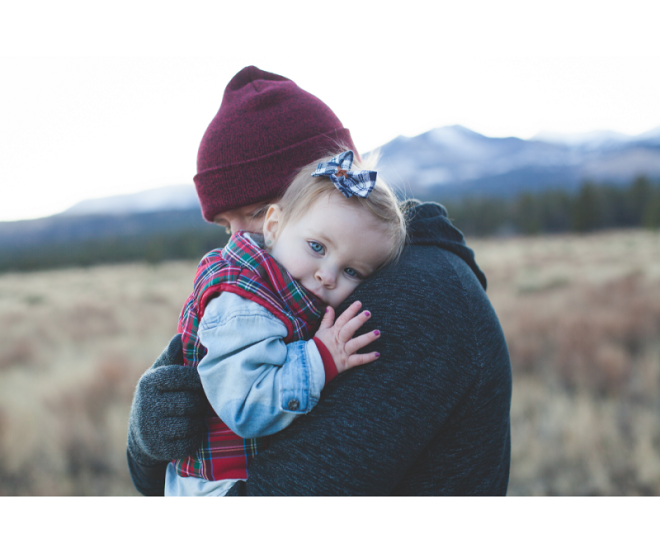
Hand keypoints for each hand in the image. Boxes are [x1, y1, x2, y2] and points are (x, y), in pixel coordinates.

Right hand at [127, 334, 206, 464]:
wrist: (141, 434)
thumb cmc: (159, 395)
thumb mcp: (160, 373)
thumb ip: (173, 355)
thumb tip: (181, 336)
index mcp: (150, 381)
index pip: (186, 377)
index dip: (198, 381)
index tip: (200, 384)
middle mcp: (148, 404)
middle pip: (192, 402)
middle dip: (199, 403)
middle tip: (197, 403)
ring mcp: (152, 429)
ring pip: (193, 423)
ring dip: (198, 421)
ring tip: (193, 416)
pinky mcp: (159, 449)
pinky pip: (190, 442)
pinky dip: (194, 438)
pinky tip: (188, 432)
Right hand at [314, 301, 380, 373]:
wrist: (313, 365)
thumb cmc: (318, 347)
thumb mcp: (321, 331)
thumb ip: (327, 319)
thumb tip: (330, 307)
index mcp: (334, 332)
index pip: (342, 319)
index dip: (350, 311)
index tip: (359, 303)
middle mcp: (339, 341)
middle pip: (349, 329)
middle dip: (358, 321)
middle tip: (368, 313)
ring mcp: (343, 352)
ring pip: (356, 344)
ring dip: (367, 338)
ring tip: (377, 332)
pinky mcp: (346, 363)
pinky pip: (358, 360)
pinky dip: (368, 358)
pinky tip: (377, 354)